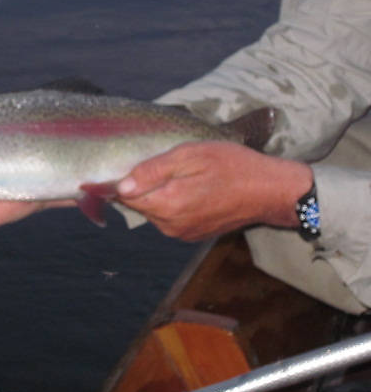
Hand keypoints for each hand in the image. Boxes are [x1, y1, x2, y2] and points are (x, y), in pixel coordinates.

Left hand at [116, 141, 312, 241]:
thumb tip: (120, 185)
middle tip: (164, 164)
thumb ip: (152, 171)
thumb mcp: (190, 156)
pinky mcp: (193, 235)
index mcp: (166, 206)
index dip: (122, 179)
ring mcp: (182, 234)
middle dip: (143, 186)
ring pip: (155, 211)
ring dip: (159, 195)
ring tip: (181, 175)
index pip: (125, 196)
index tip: (130, 164)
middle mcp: (170, 226)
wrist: (270, 191)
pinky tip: (191, 189)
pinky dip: (173, 204)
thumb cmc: (232, 166)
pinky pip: (171, 218)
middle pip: (139, 204)